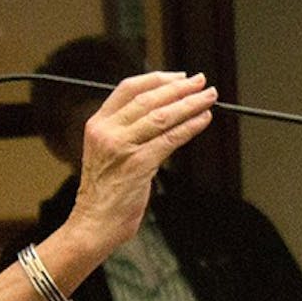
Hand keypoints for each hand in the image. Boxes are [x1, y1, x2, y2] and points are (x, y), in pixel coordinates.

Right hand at [68, 72, 215, 248]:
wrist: (93, 223)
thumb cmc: (103, 193)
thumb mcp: (106, 153)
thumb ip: (125, 131)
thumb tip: (162, 114)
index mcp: (97, 124)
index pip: (128, 89)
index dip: (157, 79)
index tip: (179, 77)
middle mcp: (107, 131)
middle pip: (149, 99)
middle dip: (180, 88)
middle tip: (201, 83)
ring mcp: (122, 147)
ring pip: (162, 116)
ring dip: (190, 104)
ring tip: (208, 98)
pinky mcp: (138, 164)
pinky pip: (170, 139)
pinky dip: (189, 127)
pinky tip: (202, 120)